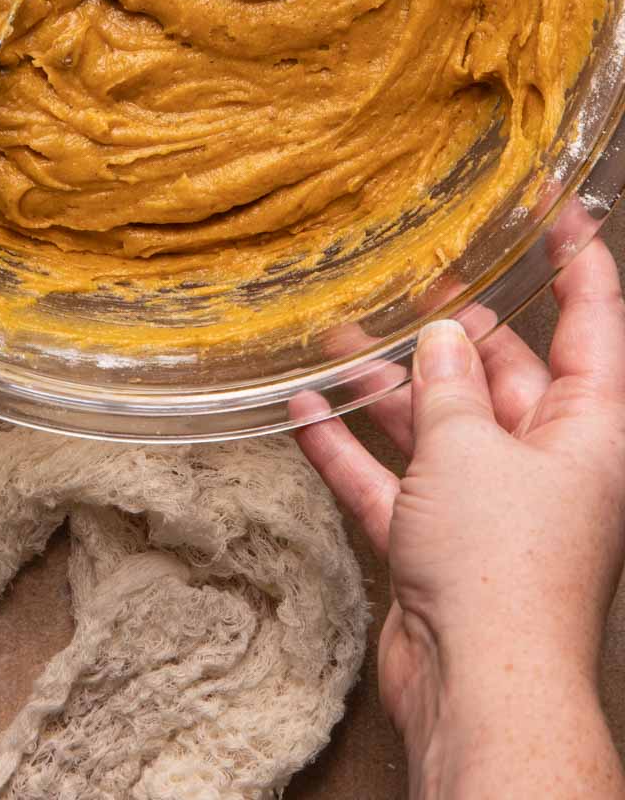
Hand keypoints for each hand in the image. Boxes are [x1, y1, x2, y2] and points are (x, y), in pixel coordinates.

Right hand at [295, 236, 624, 799]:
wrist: (479, 688)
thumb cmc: (504, 566)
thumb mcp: (471, 446)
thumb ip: (448, 383)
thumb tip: (441, 340)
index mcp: (590, 430)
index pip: (592, 322)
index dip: (574, 259)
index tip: (554, 207)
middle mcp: (549, 463)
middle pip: (504, 375)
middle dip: (452, 329)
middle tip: (412, 276)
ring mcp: (493, 507)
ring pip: (440, 426)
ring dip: (386, 385)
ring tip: (334, 335)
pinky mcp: (442, 546)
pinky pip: (393, 481)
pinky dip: (351, 449)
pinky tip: (303, 411)